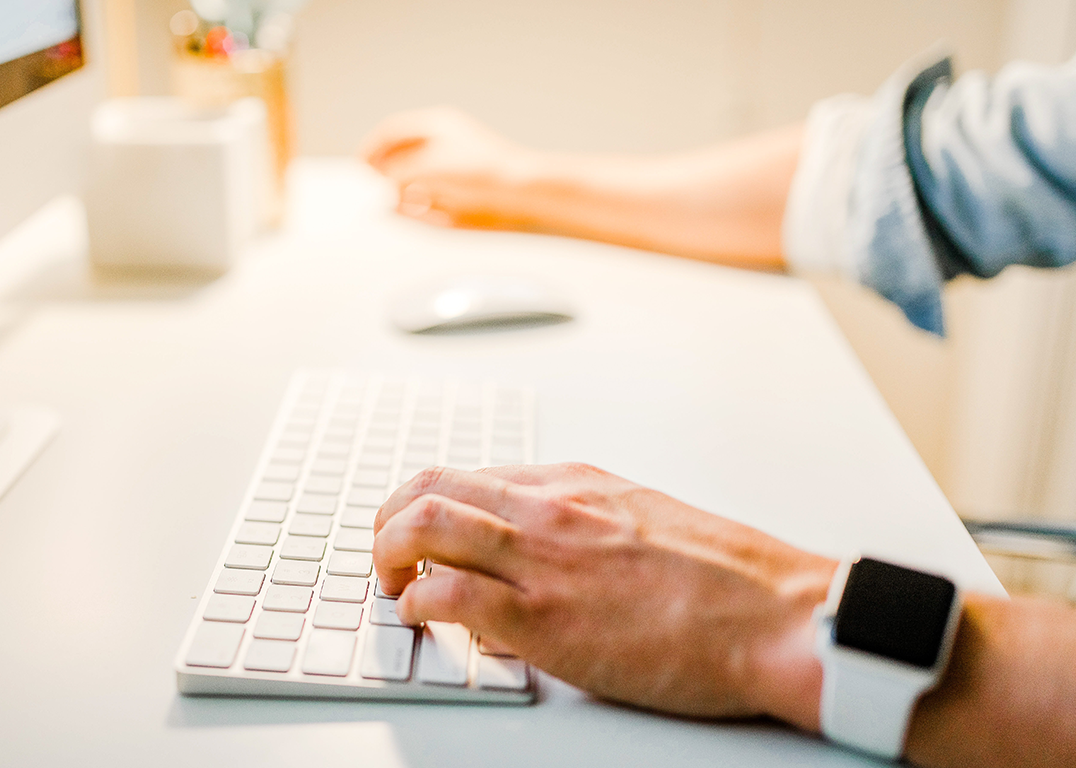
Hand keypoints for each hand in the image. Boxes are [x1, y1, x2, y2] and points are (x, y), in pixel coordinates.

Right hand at [359, 107, 540, 228]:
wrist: (524, 193)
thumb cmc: (479, 173)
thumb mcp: (428, 169)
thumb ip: (396, 174)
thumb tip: (381, 184)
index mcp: (438, 125)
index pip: (392, 131)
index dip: (371, 149)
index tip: (361, 170)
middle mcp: (445, 142)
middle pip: (401, 156)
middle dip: (387, 174)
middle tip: (378, 190)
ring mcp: (455, 167)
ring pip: (415, 180)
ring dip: (404, 192)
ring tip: (403, 204)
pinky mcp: (464, 192)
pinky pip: (432, 199)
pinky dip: (423, 207)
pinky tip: (426, 213)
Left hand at [372, 463, 834, 728]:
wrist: (778, 616)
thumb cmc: (727, 579)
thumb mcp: (644, 522)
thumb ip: (582, 529)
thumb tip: (538, 551)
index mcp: (574, 483)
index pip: (469, 475)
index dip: (426, 503)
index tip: (416, 529)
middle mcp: (548, 507)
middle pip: (430, 487)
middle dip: (389, 518)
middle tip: (385, 552)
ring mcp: (542, 557)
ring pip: (424, 526)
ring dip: (387, 554)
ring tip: (390, 582)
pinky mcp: (542, 616)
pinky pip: (445, 596)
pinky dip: (415, 605)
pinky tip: (422, 620)